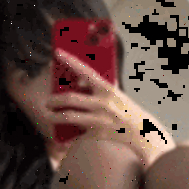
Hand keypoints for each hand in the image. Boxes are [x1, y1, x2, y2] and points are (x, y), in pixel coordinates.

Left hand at [48, 48, 175, 169]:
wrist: (141, 132)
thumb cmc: (127, 110)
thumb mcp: (116, 94)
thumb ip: (99, 88)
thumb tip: (79, 81)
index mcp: (108, 89)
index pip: (85, 71)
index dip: (70, 60)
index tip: (58, 53)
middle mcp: (103, 103)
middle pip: (70, 99)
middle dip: (54, 100)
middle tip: (47, 101)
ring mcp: (99, 119)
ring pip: (69, 117)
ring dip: (54, 116)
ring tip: (49, 115)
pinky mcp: (97, 134)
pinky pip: (77, 134)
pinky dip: (69, 134)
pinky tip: (63, 135)